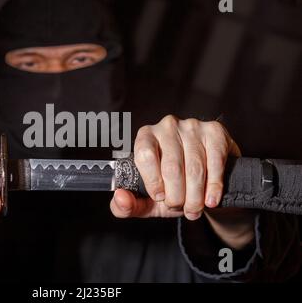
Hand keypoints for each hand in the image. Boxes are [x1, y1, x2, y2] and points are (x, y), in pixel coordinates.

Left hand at [110, 115, 240, 220]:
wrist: (202, 182)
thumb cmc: (169, 188)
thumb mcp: (146, 201)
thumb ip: (126, 205)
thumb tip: (120, 197)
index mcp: (145, 137)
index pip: (145, 156)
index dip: (153, 181)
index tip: (160, 197)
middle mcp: (167, 126)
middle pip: (171, 166)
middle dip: (176, 196)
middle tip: (179, 208)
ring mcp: (192, 126)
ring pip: (195, 168)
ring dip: (195, 196)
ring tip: (194, 209)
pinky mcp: (214, 132)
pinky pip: (215, 162)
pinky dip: (213, 186)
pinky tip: (211, 200)